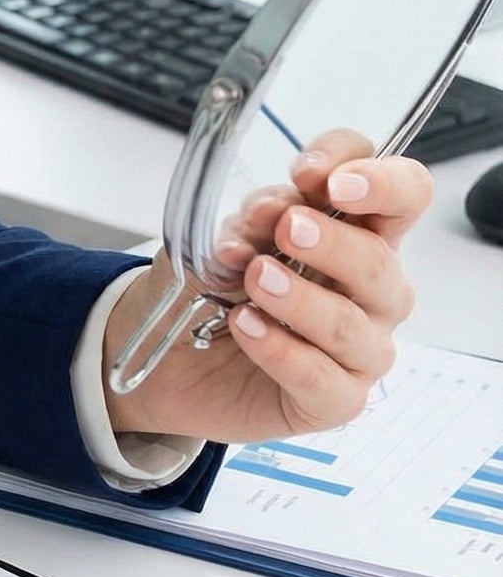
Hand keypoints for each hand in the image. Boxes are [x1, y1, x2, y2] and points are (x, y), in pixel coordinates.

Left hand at [103, 129, 432, 445]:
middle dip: (334, 241)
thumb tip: (279, 208)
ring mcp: (360, 349)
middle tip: (288, 229)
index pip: (401, 192)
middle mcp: (371, 291)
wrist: (175, 350)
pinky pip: (323, 381)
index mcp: (357, 233)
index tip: (318, 176)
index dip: (375, 177)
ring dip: (301, 297)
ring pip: (352, 326)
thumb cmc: (217, 281)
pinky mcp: (335, 400)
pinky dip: (281, 350)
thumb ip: (258, 217)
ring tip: (255, 279)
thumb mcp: (227, 231)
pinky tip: (246, 326)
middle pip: (381, 262)